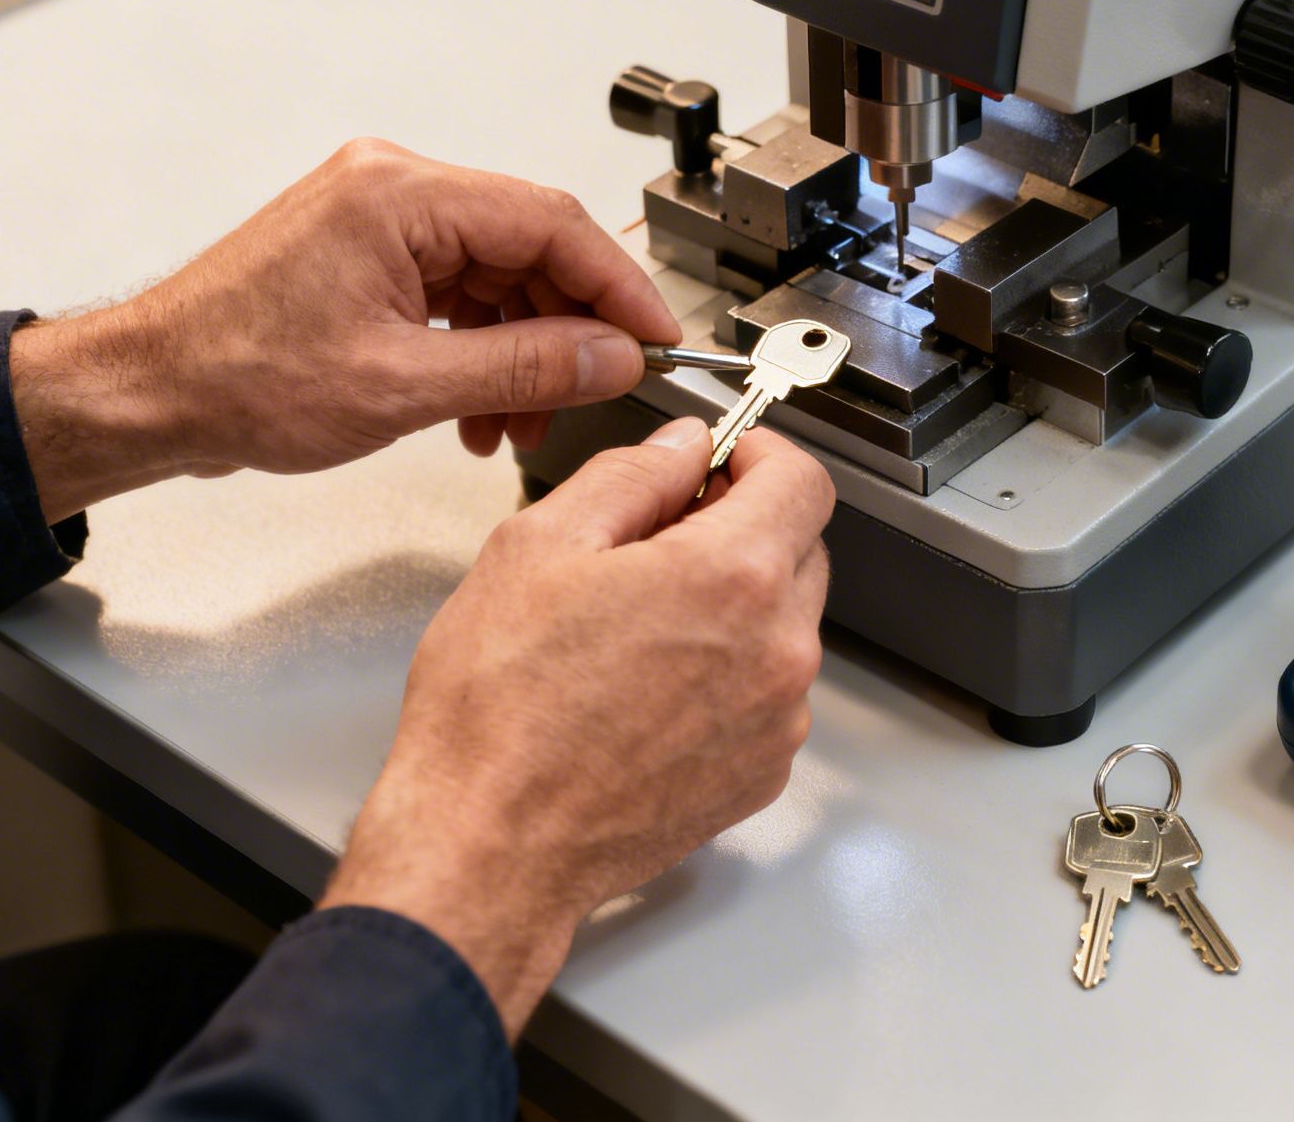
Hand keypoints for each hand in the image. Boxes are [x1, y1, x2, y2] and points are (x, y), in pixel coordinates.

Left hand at [7, 138, 680, 521]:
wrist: (152, 396)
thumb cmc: (235, 379)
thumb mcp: (405, 387)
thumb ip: (525, 368)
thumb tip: (609, 357)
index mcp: (400, 196)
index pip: (553, 222)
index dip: (618, 286)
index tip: (656, 337)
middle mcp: (392, 191)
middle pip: (532, 247)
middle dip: (570, 330)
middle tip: (595, 392)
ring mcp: (380, 222)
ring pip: (501, 278)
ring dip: (527, 353)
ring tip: (523, 422)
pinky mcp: (371, 258)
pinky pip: (461, 295)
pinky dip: (486, 352)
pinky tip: (484, 410)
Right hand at [318, 417, 834, 1036]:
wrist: (490, 846)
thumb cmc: (498, 711)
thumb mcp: (539, 547)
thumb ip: (631, 476)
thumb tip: (683, 447)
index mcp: (733, 577)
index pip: (803, 481)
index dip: (760, 455)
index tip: (722, 461)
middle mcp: (779, 650)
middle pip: (800, 550)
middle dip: (741, 527)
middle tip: (658, 539)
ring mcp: (779, 720)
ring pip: (784, 625)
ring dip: (733, 606)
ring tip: (638, 626)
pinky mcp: (763, 772)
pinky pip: (768, 694)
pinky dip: (728, 674)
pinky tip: (649, 687)